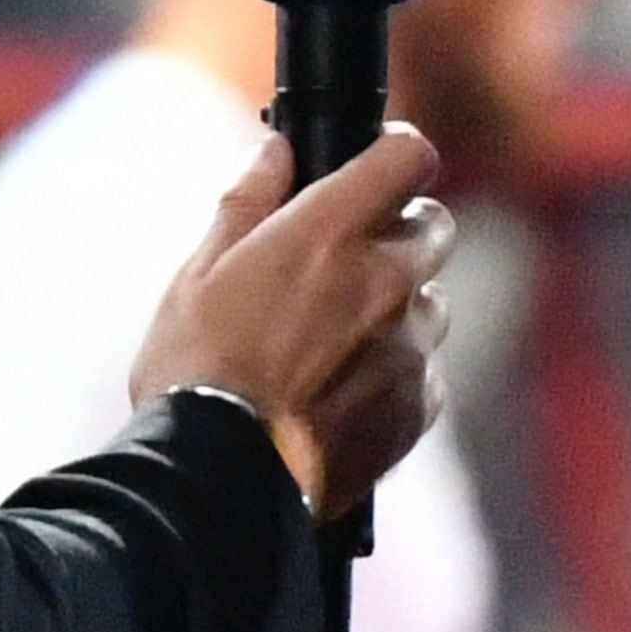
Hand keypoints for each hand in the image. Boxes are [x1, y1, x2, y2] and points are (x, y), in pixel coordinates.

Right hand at [128, 123, 453, 518]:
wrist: (218, 481)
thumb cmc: (195, 372)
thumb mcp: (199, 273)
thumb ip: (248, 202)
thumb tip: (277, 151)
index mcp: (327, 234)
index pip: (408, 156)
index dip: (395, 151)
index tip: (378, 162)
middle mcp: (383, 283)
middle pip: (436, 226)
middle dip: (402, 229)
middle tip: (351, 254)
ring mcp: (408, 348)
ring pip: (432, 302)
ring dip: (400, 306)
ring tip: (336, 337)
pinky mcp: (416, 408)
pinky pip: (427, 370)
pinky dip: (398, 370)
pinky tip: (343, 389)